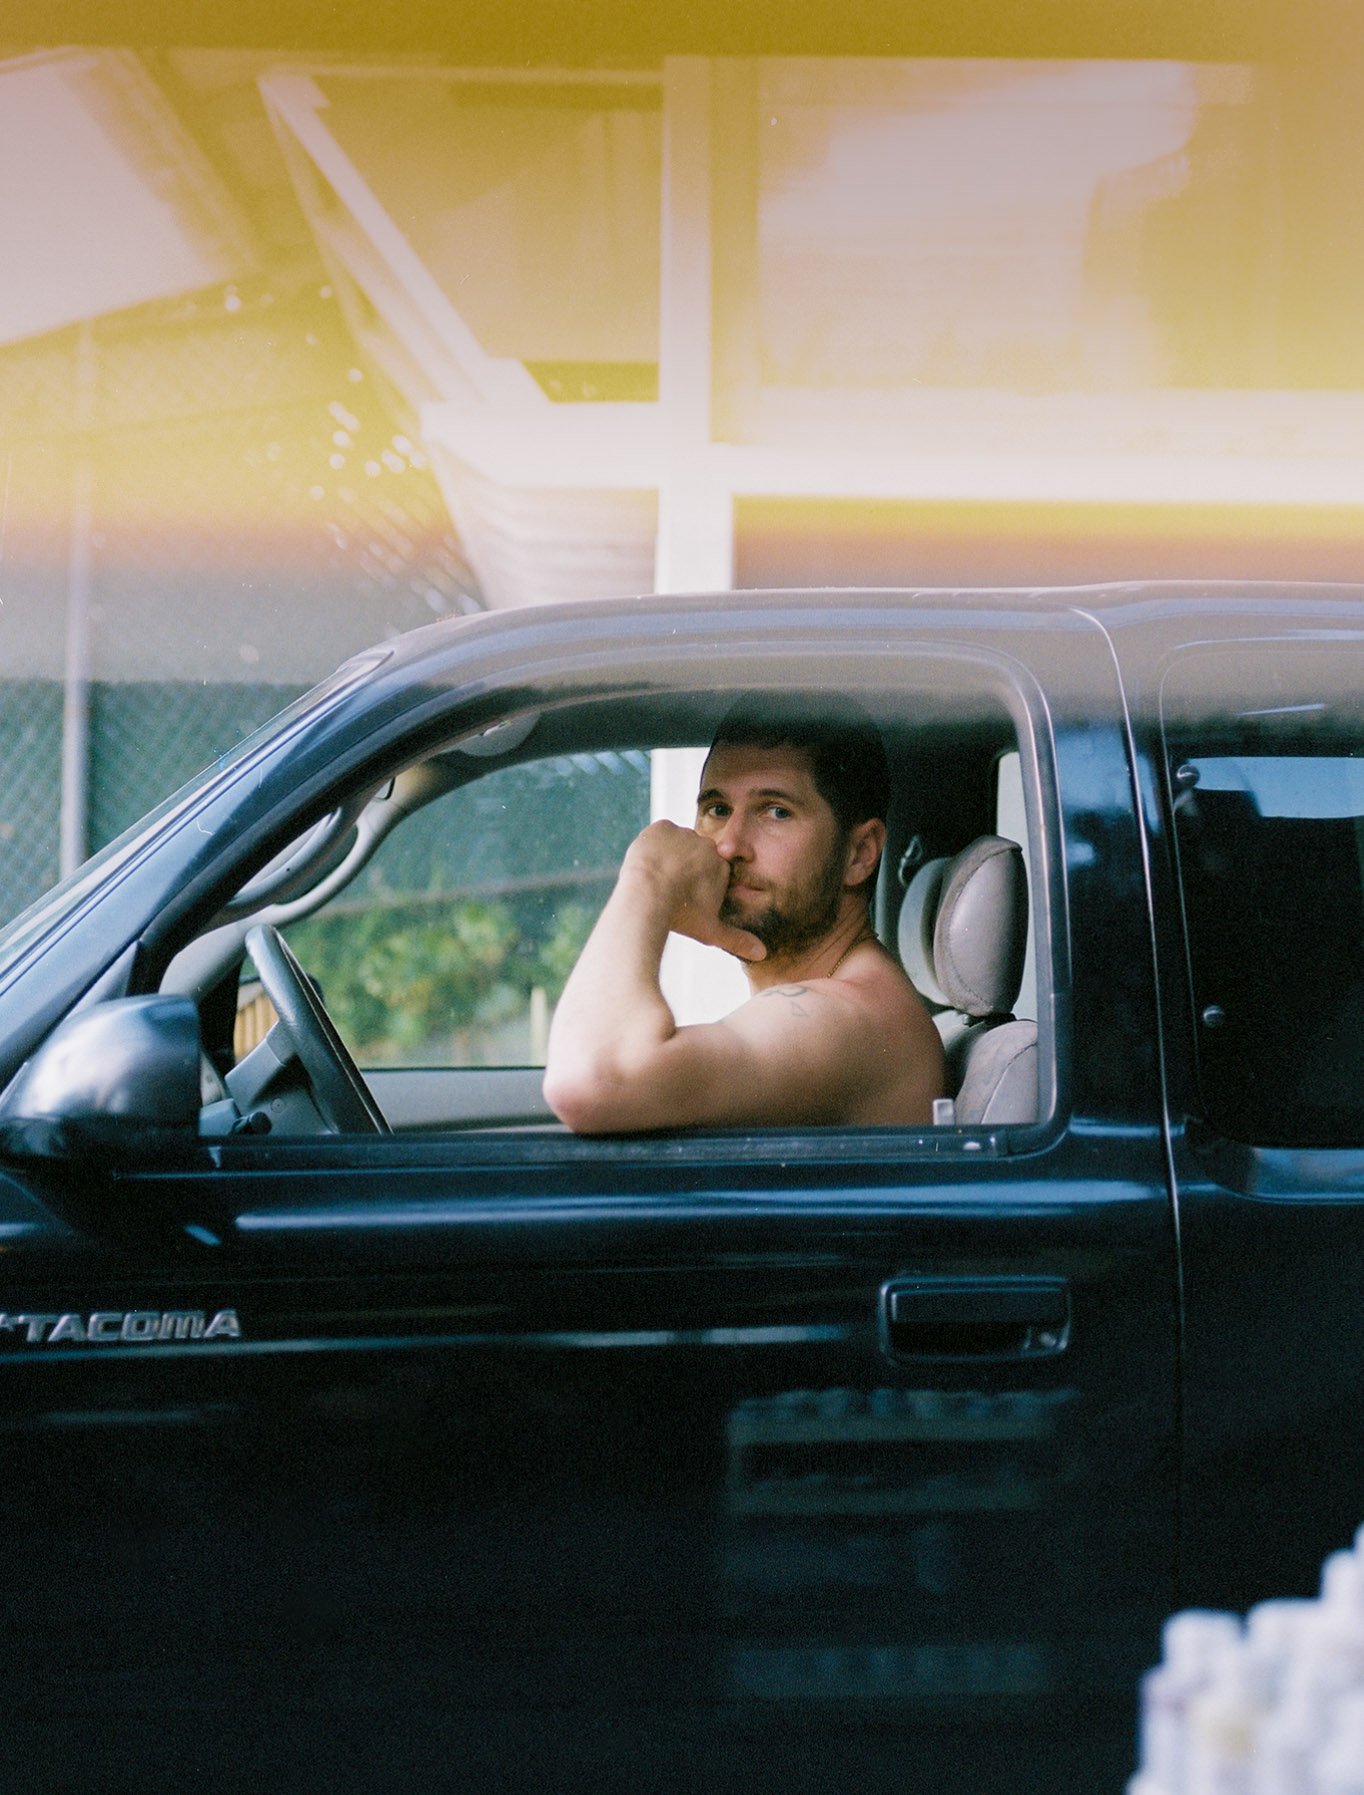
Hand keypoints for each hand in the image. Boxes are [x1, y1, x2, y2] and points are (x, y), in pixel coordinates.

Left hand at [620, 821, 765, 961]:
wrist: (647, 896)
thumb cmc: (681, 916)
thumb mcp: (711, 931)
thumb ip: (737, 940)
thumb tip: (762, 954)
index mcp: (721, 866)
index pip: (708, 870)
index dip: (693, 885)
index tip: (681, 896)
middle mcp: (706, 846)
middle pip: (692, 856)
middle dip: (682, 870)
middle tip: (666, 889)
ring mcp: (684, 833)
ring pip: (675, 844)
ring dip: (667, 857)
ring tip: (655, 879)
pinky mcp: (662, 827)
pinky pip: (659, 834)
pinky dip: (653, 846)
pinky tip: (649, 863)